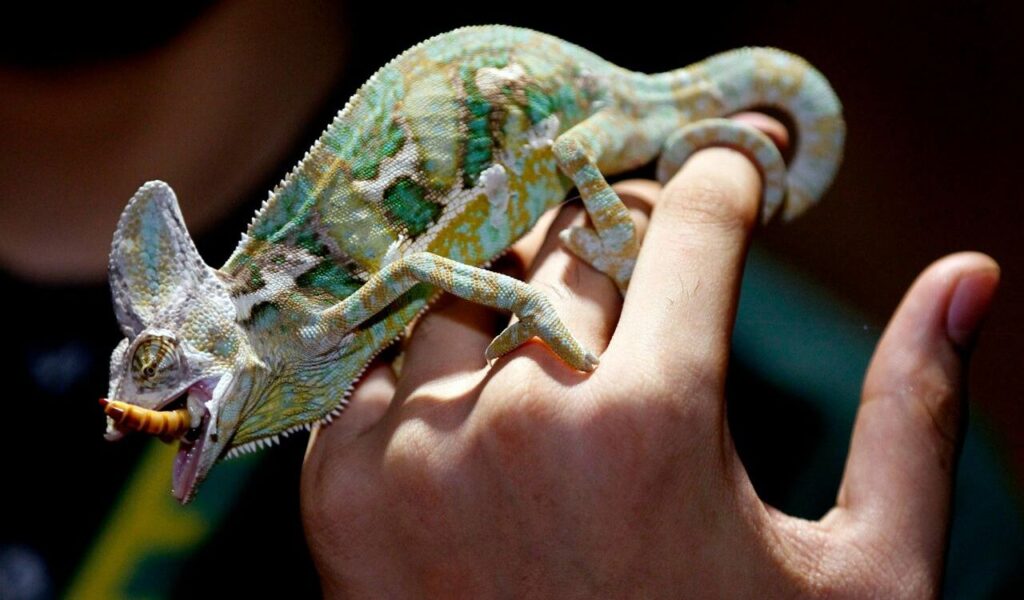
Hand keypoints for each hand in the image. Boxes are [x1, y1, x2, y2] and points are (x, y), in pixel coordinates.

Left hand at [301, 118, 998, 596]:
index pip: (688, 219)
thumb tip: (963, 277)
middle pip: (570, 238)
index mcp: (653, 420)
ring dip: (524, 288)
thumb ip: (909, 416)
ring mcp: (411, 449)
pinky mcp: (335, 488)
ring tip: (564, 338)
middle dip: (624, 231)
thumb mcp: (862, 574)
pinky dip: (434, 354)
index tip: (732, 176)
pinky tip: (483, 396)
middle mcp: (517, 418)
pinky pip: (381, 356)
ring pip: (468, 282)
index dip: (722, 180)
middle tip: (650, 260)